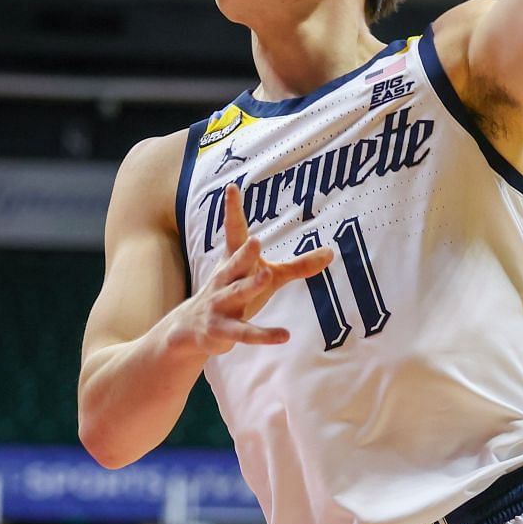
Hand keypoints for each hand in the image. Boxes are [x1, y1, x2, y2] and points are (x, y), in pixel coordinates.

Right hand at [177, 185, 332, 356]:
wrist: (190, 327)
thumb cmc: (232, 292)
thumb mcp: (267, 277)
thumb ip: (298, 267)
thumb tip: (332, 252)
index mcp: (233, 261)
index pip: (234, 232)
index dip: (232, 210)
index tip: (232, 188)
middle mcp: (224, 280)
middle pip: (235, 264)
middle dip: (245, 253)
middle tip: (256, 240)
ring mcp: (221, 304)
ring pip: (237, 294)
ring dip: (250, 286)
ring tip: (266, 276)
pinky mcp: (223, 330)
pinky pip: (245, 333)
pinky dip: (264, 335)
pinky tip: (284, 335)